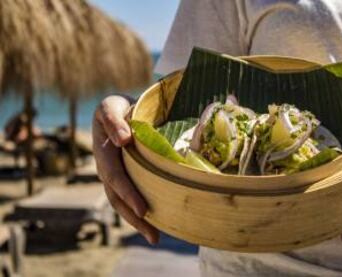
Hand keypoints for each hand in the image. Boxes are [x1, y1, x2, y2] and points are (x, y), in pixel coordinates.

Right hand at [93, 95, 158, 243]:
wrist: (119, 109)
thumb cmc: (115, 107)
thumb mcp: (110, 107)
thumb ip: (114, 120)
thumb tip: (123, 140)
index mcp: (103, 153)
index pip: (115, 178)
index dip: (128, 194)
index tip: (143, 210)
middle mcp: (108, 168)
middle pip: (118, 199)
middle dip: (134, 218)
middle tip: (154, 236)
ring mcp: (117, 174)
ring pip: (124, 202)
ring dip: (138, 221)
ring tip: (156, 236)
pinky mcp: (127, 176)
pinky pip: (133, 194)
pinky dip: (142, 209)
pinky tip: (158, 218)